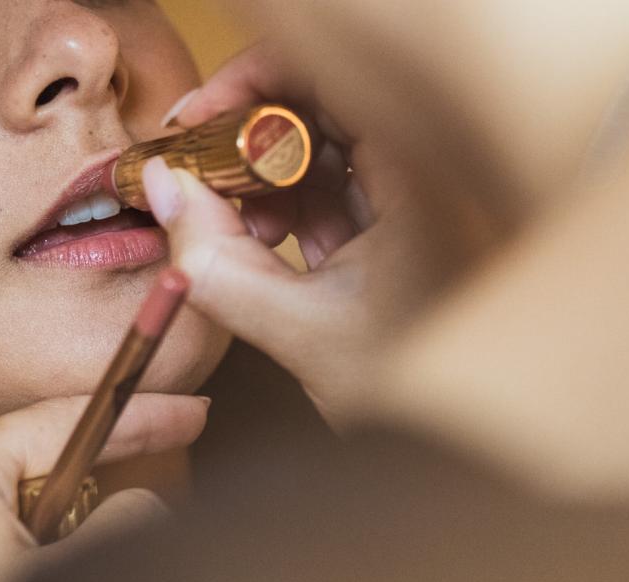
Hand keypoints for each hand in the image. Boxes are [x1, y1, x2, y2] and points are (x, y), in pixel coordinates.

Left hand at [0, 393, 207, 581]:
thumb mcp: (68, 579)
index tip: (193, 414)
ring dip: (81, 532)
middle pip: (51, 465)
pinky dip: (53, 560)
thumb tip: (144, 506)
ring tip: (107, 568)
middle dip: (110, 476)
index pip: (65, 421)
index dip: (140, 415)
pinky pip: (13, 549)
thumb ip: (125, 523)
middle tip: (173, 470)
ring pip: (36, 513)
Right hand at [146, 44, 483, 425]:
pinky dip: (293, 209)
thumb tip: (162, 188)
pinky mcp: (409, 240)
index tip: (201, 113)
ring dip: (268, 176)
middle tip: (199, 161)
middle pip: (334, 112)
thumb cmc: (419, 401)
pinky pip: (343, 197)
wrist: (466, 452)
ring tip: (227, 218)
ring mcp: (425, 210)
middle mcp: (436, 184)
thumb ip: (216, 262)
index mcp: (429, 184)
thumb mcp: (299, 332)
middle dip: (254, 134)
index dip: (259, 83)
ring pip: (334, 156)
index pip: (339, 82)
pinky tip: (256, 236)